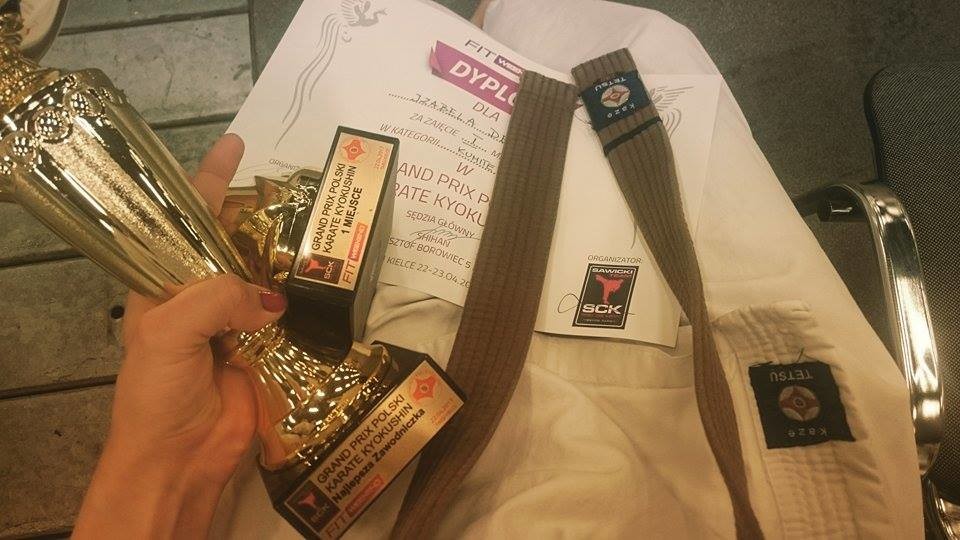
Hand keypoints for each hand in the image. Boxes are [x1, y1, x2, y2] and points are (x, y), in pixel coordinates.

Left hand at [74, 135, 283, 537]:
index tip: (235, 144)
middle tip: (295, 192)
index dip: (208, 182)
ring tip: (319, 231)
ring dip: (289, 259)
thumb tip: (270, 299)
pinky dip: (308, 301)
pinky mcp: (271, 350)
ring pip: (268, 277)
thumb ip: (214, 298)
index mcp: (165, 285)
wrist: (181, 459)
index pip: (185, 222)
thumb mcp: (167, 333)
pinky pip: (292, 317)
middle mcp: (202, 297)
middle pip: (235, 244)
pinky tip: (327, 283)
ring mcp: (238, 323)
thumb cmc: (157, 394)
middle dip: (259, 218)